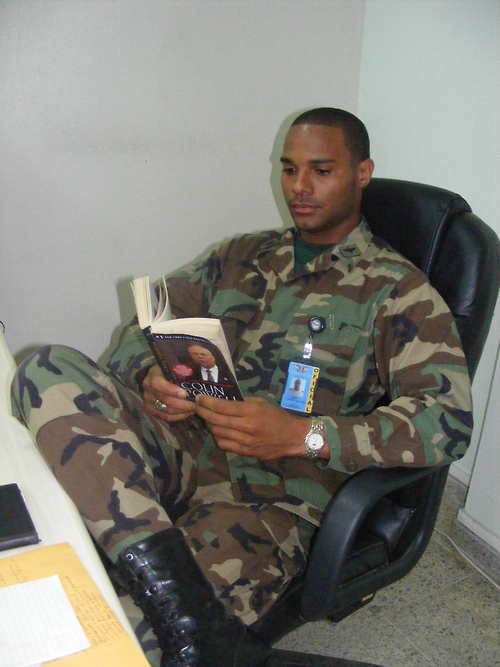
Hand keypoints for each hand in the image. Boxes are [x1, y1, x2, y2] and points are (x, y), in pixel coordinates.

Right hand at [143, 365, 194, 422]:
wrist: (156, 376)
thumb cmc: (170, 369)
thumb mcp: (175, 364)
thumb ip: (186, 364)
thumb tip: (200, 359)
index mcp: (153, 375)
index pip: (158, 384)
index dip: (171, 390)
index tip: (184, 394)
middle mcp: (148, 389)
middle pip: (165, 400)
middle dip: (183, 404)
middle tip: (196, 404)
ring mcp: (148, 401)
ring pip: (166, 410)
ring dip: (182, 411)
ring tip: (194, 408)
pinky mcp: (150, 410)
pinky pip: (165, 417)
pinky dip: (177, 417)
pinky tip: (187, 413)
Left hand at [194, 395, 310, 459]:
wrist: (292, 437)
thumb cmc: (277, 416)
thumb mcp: (261, 403)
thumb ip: (242, 402)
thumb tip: (224, 399)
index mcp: (250, 412)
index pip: (221, 407)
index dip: (207, 402)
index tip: (198, 398)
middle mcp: (245, 427)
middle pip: (215, 420)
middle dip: (202, 412)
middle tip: (196, 406)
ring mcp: (244, 441)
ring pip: (217, 433)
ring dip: (208, 424)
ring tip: (205, 417)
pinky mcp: (244, 452)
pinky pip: (223, 444)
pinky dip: (217, 436)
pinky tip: (217, 430)